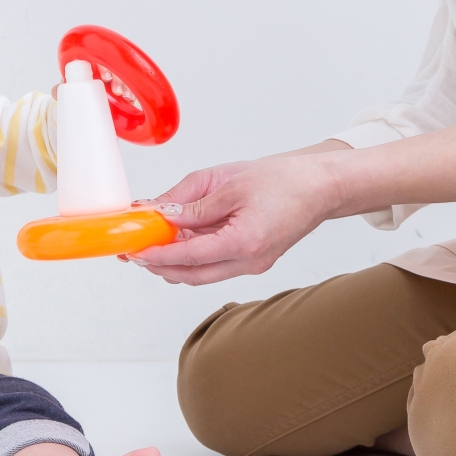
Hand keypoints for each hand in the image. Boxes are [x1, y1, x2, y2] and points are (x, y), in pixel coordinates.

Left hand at [131, 153, 343, 283]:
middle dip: (160, 266)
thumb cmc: (284, 179)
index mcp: (244, 242)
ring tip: (155, 242)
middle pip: (192, 276)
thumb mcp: (228, 182)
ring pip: (203, 273)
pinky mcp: (254, 260)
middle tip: (136, 250)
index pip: (188, 258)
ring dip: (176, 262)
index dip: (157, 255)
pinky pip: (216, 264)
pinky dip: (194, 255)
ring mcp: (253, 264)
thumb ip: (191, 202)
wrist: (320, 186)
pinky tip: (181, 239)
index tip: (135, 250)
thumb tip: (160, 214)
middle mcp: (249, 262)